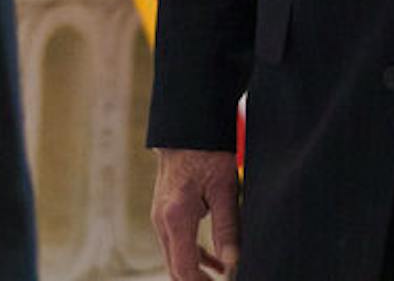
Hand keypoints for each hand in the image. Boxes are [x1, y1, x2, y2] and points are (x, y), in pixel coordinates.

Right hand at [150, 148, 240, 278]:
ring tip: (225, 279)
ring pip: (175, 257)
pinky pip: (176, 243)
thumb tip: (233, 262)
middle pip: (176, 269)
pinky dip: (193, 255)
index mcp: (176, 217)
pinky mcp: (166, 212)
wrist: (185, 128)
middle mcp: (162, 221)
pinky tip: (215, 261)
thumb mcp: (225, 188)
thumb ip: (227, 227)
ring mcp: (161, 217)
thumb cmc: (207, 152)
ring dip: (197, 272)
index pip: (184, 269)